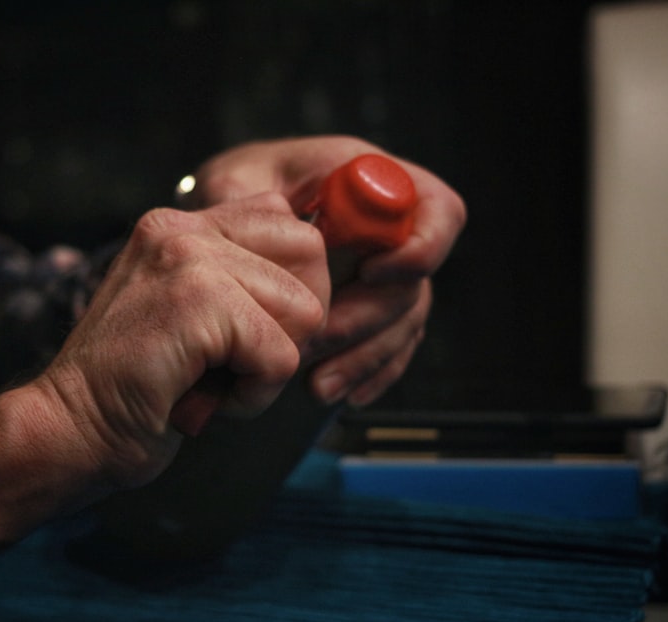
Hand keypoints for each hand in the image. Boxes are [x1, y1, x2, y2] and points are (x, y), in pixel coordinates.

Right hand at [38, 194, 329, 488]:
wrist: (69, 429)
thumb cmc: (135, 387)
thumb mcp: (187, 314)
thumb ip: (236, 284)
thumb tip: (315, 293)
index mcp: (180, 226)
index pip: (286, 221)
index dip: (291, 287)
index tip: (252, 335)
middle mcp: (183, 228)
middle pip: (310, 254)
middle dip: (294, 322)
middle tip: (237, 361)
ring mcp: (188, 259)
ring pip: (305, 309)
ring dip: (271, 365)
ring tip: (213, 380)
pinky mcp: (198, 303)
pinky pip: (282, 356)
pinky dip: (254, 397)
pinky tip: (206, 399)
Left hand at [183, 135, 465, 405]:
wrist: (234, 218)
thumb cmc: (240, 188)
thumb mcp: (232, 180)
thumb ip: (245, 199)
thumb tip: (251, 233)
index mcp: (369, 179)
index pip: (435, 208)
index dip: (416, 246)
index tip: (369, 272)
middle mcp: (391, 227)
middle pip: (414, 281)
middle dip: (367, 321)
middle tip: (317, 346)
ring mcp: (389, 271)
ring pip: (404, 322)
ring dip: (364, 358)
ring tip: (319, 386)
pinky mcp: (377, 310)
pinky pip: (393, 347)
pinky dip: (370, 373)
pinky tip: (342, 394)